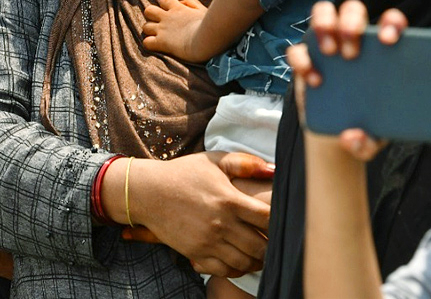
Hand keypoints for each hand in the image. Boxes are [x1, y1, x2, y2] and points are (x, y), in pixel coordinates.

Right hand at [127, 152, 273, 278]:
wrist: (149, 191)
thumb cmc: (183, 173)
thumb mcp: (214, 161)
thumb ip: (245, 163)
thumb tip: (273, 169)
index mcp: (229, 200)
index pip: (268, 218)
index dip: (279, 222)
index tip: (281, 220)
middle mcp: (221, 223)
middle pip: (261, 245)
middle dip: (271, 246)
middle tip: (273, 242)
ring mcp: (209, 241)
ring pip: (245, 261)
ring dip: (257, 260)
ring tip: (259, 253)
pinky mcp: (196, 253)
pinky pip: (224, 270)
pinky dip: (237, 269)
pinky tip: (239, 260)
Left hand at [141, 0, 210, 61]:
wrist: (206, 38)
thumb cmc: (210, 25)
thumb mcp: (202, 9)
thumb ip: (192, 4)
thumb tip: (183, 3)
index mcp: (178, 8)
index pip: (164, 1)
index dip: (164, 6)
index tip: (170, 13)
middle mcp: (167, 17)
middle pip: (149, 11)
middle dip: (151, 17)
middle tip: (159, 24)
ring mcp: (162, 30)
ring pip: (145, 27)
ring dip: (149, 31)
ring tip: (157, 37)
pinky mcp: (161, 42)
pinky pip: (146, 43)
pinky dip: (149, 45)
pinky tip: (156, 47)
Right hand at [288, 0, 405, 159]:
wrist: (336, 136)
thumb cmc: (364, 127)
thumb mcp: (371, 141)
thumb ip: (366, 143)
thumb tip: (353, 137)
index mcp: (381, 51)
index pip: (390, 21)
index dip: (391, 22)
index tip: (389, 40)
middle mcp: (353, 40)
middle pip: (352, 9)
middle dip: (351, 22)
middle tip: (352, 52)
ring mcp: (326, 46)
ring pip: (322, 12)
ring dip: (324, 24)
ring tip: (330, 51)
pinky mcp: (304, 59)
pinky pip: (298, 48)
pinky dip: (302, 59)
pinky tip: (314, 80)